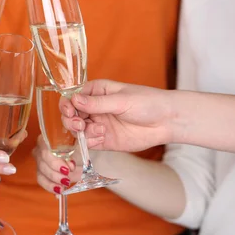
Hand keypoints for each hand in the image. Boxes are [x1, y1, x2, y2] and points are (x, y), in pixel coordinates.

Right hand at [32, 135, 78, 194]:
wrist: (79, 153)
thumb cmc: (77, 147)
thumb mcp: (78, 148)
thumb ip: (74, 155)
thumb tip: (71, 166)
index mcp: (47, 139)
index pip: (45, 151)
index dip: (55, 162)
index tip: (68, 168)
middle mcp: (39, 150)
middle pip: (42, 164)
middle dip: (55, 174)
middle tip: (67, 180)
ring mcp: (39, 162)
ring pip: (41, 174)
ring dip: (52, 182)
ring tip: (63, 188)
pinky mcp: (41, 173)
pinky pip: (42, 182)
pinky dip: (51, 188)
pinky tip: (58, 193)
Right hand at [59, 79, 173, 151]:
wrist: (166, 121)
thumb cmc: (148, 103)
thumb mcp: (122, 100)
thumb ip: (97, 103)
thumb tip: (74, 99)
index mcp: (96, 92)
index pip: (73, 97)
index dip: (67, 104)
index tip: (69, 111)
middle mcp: (94, 108)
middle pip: (71, 115)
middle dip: (71, 120)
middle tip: (79, 124)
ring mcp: (98, 124)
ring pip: (77, 130)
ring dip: (82, 132)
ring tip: (99, 131)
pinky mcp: (104, 140)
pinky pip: (88, 142)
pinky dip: (90, 141)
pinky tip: (102, 137)